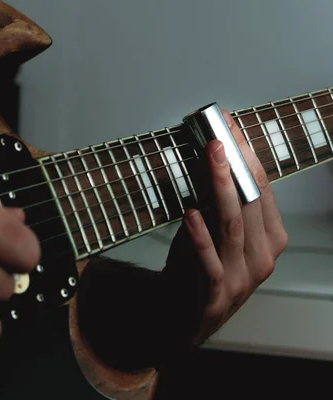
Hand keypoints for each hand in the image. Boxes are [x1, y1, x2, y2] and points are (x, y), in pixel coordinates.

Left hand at [163, 109, 287, 344]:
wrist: (182, 319)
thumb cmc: (198, 271)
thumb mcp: (214, 233)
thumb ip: (216, 204)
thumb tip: (207, 159)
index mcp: (270, 240)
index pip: (263, 191)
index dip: (247, 157)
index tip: (230, 129)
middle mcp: (262, 258)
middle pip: (251, 203)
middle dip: (234, 165)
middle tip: (218, 135)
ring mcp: (242, 279)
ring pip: (233, 226)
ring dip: (220, 188)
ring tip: (210, 158)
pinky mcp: (216, 295)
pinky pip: (210, 262)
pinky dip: (200, 237)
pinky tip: (192, 213)